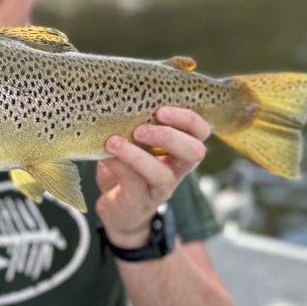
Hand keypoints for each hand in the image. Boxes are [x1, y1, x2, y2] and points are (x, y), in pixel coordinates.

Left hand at [95, 106, 209, 248]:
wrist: (119, 211)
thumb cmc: (128, 168)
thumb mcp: (134, 142)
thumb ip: (134, 123)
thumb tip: (116, 95)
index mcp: (180, 148)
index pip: (200, 131)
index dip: (188, 118)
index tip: (162, 108)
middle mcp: (177, 169)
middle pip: (194, 152)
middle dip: (169, 136)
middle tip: (141, 129)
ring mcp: (160, 188)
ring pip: (163, 174)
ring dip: (138, 155)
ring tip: (114, 142)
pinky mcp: (140, 201)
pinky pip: (134, 183)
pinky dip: (119, 165)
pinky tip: (105, 155)